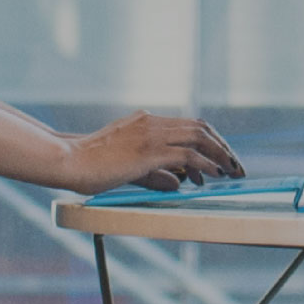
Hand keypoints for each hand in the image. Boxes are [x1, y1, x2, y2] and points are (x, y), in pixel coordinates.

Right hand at [55, 111, 244, 193]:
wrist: (68, 160)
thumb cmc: (91, 164)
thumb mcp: (129, 167)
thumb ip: (155, 173)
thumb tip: (178, 182)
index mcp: (146, 121)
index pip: (188, 124)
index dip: (210, 140)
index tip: (221, 156)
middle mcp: (151, 123)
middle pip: (200, 127)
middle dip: (222, 146)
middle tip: (235, 165)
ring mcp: (150, 135)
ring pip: (198, 137)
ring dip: (219, 154)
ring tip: (231, 170)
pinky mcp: (147, 152)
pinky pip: (187, 155)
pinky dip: (205, 164)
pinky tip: (213, 175)